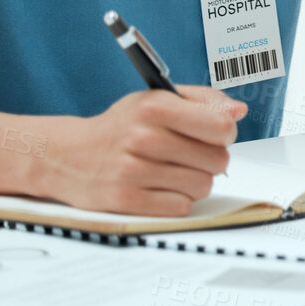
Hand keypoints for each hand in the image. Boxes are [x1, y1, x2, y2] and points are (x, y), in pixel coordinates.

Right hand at [37, 86, 245, 216]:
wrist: (66, 155)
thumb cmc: (122, 126)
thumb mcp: (158, 98)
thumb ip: (204, 100)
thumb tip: (238, 111)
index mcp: (154, 107)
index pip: (221, 127)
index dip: (226, 134)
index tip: (216, 135)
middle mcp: (142, 137)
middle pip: (217, 160)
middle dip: (212, 159)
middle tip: (192, 155)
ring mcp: (131, 170)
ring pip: (202, 186)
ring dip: (195, 181)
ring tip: (175, 171)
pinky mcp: (124, 200)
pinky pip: (180, 207)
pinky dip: (177, 200)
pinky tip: (161, 188)